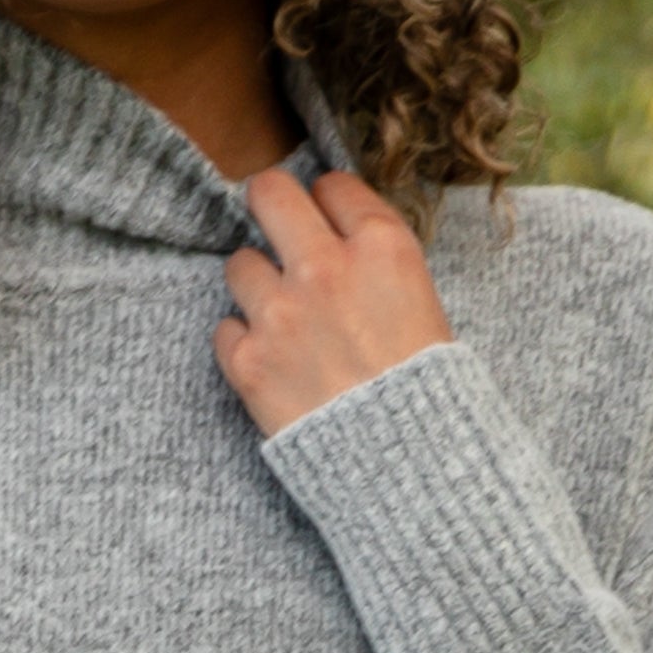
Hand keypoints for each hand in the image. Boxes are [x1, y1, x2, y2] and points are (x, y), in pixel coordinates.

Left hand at [215, 167, 453, 436]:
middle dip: (271, 207)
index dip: (328, 204)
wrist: (412, 467)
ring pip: (239, 263)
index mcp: (382, 247)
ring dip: (258, 286)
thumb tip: (338, 234)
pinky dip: (244, 344)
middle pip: (268, 194)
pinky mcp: (249, 362)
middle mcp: (326, 268)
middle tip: (277, 230)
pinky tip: (274, 362)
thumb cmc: (428, 389)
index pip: (332, 185)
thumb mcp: (425, 302)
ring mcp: (281, 314)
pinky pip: (225, 329)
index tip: (328, 222)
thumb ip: (377, 260)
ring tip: (285, 319)